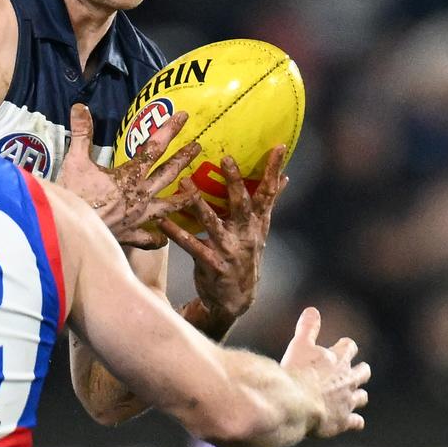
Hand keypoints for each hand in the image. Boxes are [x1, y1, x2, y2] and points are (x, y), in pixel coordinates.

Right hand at [57, 103, 200, 248]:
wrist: (70, 231)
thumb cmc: (73, 196)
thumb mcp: (75, 161)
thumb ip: (81, 133)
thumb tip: (80, 106)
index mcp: (129, 176)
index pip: (154, 148)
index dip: (169, 130)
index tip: (183, 117)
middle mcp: (140, 196)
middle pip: (167, 174)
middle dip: (183, 158)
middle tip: (198, 147)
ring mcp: (138, 218)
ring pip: (167, 208)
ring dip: (182, 199)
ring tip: (195, 193)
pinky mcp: (130, 236)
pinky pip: (149, 239)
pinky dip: (157, 238)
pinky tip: (164, 238)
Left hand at [159, 146, 286, 332]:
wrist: (235, 299)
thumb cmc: (245, 255)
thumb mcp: (260, 231)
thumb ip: (268, 203)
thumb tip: (285, 177)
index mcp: (257, 223)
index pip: (268, 193)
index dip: (273, 170)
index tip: (278, 146)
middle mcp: (246, 235)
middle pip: (242, 204)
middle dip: (234, 181)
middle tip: (226, 157)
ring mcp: (229, 250)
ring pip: (212, 222)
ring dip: (197, 201)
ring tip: (185, 181)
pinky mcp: (210, 263)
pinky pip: (191, 245)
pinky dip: (176, 232)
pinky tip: (162, 220)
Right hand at [281, 307, 370, 436]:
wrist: (297, 403)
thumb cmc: (298, 371)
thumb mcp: (300, 344)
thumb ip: (308, 327)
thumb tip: (313, 310)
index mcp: (338, 359)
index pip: (350, 347)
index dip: (346, 346)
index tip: (343, 345)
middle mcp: (348, 379)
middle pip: (363, 371)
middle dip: (361, 370)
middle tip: (358, 369)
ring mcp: (348, 401)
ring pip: (362, 396)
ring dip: (359, 394)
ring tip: (356, 394)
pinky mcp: (344, 420)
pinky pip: (356, 422)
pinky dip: (355, 420)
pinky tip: (352, 421)